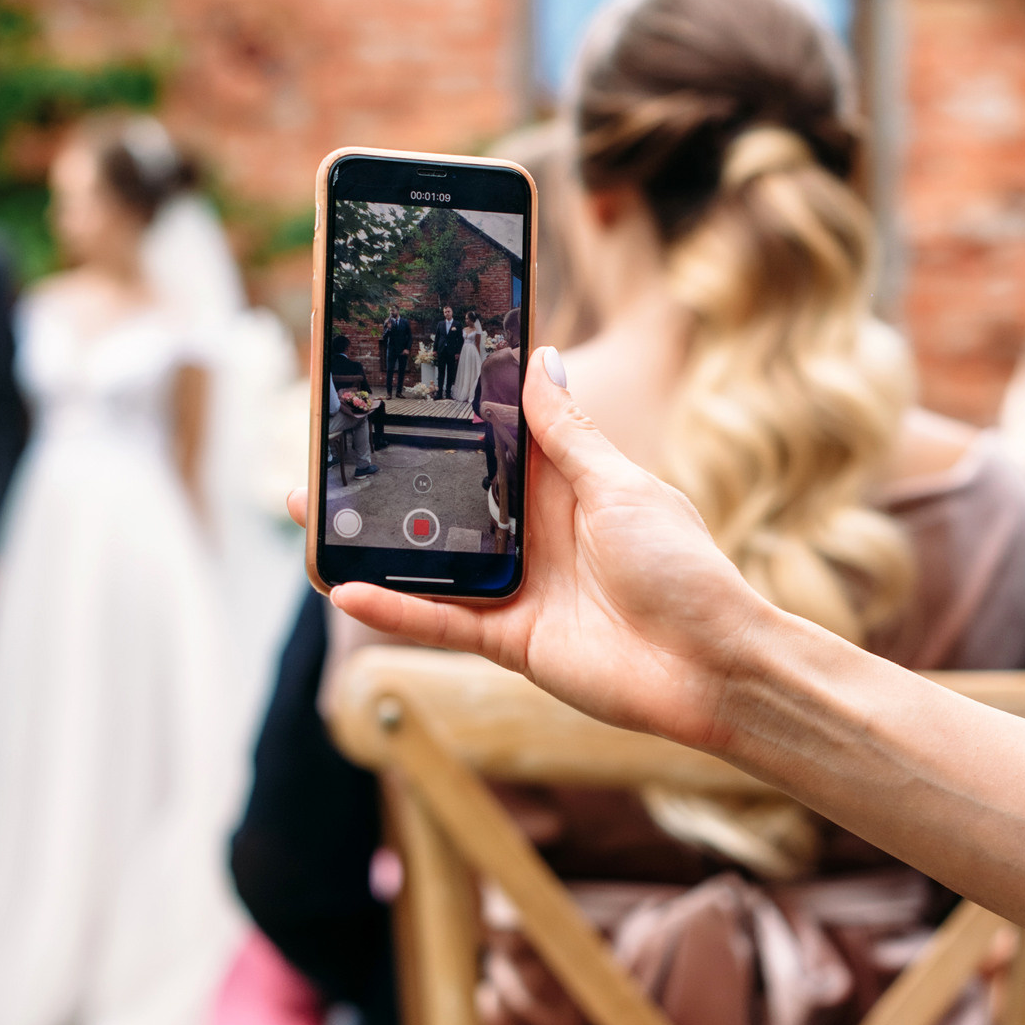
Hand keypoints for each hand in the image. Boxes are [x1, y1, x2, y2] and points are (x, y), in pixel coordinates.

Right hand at [291, 350, 772, 752]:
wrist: (713, 666)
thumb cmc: (686, 569)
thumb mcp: (621, 487)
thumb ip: (567, 434)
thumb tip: (538, 358)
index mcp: (564, 485)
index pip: (491, 440)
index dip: (448, 413)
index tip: (395, 379)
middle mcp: (533, 533)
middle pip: (445, 498)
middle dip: (389, 475)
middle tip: (326, 445)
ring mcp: (517, 586)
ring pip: (428, 557)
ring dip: (372, 538)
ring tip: (312, 508)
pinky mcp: (510, 639)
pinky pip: (440, 621)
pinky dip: (395, 609)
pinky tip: (345, 588)